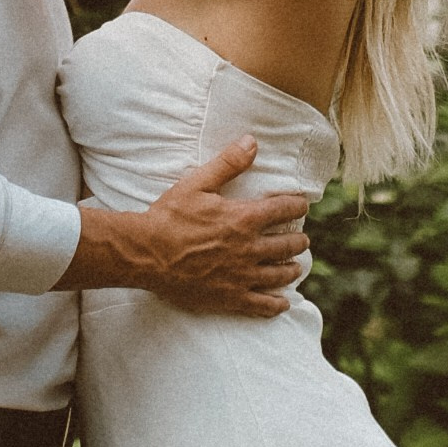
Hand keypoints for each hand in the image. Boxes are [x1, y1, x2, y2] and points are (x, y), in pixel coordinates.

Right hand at [67, 139, 312, 315]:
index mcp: (244, 219)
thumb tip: (252, 142)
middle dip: (298, 240)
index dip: (297, 205)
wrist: (146, 254)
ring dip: (291, 268)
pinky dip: (275, 305)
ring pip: (279, 275)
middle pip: (287, 245)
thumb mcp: (197, 184)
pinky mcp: (229, 298)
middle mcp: (249, 249)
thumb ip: (228, 163)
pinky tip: (282, 303)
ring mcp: (241, 276)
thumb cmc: (169, 217)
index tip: (301, 204)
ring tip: (295, 266)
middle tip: (301, 238)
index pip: (284, 209)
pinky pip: (261, 305)